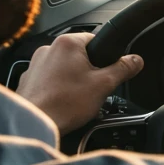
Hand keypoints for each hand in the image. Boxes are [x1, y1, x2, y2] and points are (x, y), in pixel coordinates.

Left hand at [16, 32, 143, 133]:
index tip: (108, 72)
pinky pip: (49, 80)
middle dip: (89, 71)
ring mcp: (34, 64)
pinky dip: (57, 89)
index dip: (106, 57)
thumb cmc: (64, 104)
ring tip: (76, 99)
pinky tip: (62, 103)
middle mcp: (48, 48)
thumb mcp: (104, 85)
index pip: (96, 39)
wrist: (33, 125)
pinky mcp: (27, 80)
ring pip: (64, 68)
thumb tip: (136, 60)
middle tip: (93, 89)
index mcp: (67, 43)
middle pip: (80, 55)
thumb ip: (123, 68)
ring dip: (72, 80)